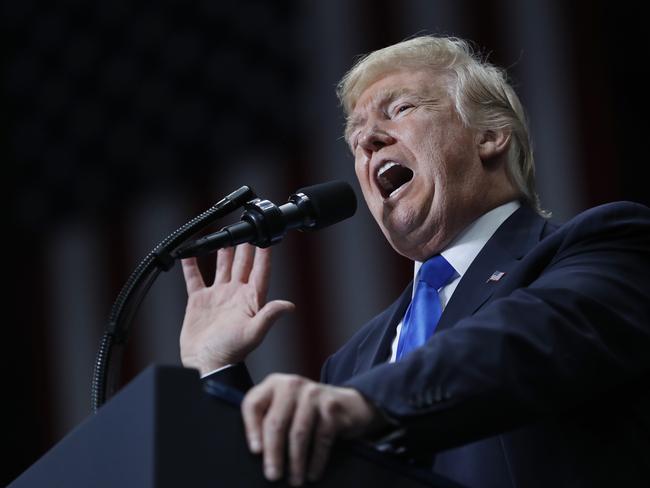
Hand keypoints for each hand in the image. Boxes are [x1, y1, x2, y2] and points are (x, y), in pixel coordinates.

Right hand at [179, 244, 293, 374]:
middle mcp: (236, 294)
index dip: (264, 255)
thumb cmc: (231, 352)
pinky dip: (191, 265)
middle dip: (245, 246)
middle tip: (247, 227)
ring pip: (221, 267)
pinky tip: (189, 253)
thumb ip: (269, 316)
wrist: (205, 363)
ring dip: (223, 251)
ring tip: (225, 235)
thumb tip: (289, 306)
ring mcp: (218, 296)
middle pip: (242, 264)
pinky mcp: (199, 300)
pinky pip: (194, 278)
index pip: (260, 272)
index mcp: (251, 300)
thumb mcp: (253, 333)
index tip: (267, 237)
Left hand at [241, 374, 386, 485]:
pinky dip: (316, 461)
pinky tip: (312, 474)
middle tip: (272, 475)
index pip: (254, 404)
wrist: (348, 403)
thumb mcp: (285, 406)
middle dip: (273, 453)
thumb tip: (258, 453)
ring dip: (295, 462)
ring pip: (298, 434)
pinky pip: (321, 439)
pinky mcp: (331, 407)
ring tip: (294, 480)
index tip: (255, 452)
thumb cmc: (307, 410)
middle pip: (276, 422)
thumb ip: (268, 418)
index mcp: (274, 384)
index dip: (251, 429)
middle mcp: (292, 385)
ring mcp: (313, 394)